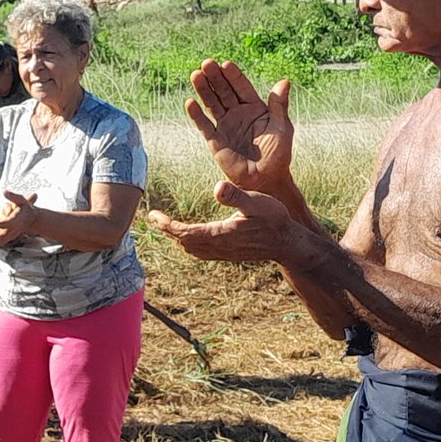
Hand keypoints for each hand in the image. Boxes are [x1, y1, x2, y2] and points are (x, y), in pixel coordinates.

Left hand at [0, 190, 38, 246]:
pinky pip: (1, 241)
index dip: (1, 224)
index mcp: (17, 219)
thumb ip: (12, 196)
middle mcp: (15, 228)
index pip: (9, 222)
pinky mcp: (10, 236)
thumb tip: (4, 191)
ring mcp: (13, 233)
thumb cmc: (26, 208)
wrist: (32, 219)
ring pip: (2, 240)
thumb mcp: (21, 200)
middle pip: (4, 235)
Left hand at [149, 180, 294, 262]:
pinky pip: (202, 252)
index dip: (167, 225)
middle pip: (184, 242)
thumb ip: (236, 196)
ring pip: (192, 249)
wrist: (287, 243)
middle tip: (155, 218)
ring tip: (167, 226)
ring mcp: (223, 253)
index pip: (185, 232)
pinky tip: (190, 236)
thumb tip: (217, 187)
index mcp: (221, 234)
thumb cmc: (274, 219)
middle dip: (168, 231)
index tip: (153, 216)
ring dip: (178, 238)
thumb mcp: (257, 202)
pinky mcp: (228, 253)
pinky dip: (190, 243)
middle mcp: (219, 247)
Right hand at [188, 59, 293, 193]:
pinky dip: (197, 114)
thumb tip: (284, 81)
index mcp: (255, 108)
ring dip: (204, 89)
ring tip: (195, 74)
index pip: (242, 87)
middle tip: (206, 63)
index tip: (225, 64)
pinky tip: (190, 102)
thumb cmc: (278, 154)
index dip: (234, 76)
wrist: (267, 180)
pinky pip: (204, 125)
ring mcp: (226, 126)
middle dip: (215, 77)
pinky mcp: (216, 140)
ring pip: (212, 103)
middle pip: (224, 91)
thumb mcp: (282, 128)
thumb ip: (280, 105)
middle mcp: (238, 114)